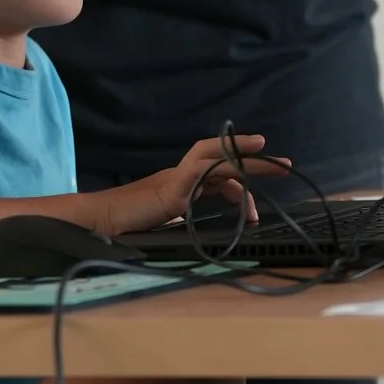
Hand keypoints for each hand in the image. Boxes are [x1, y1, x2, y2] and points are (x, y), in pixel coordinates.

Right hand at [103, 135, 273, 233]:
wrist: (99, 222)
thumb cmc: (126, 225)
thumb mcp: (164, 224)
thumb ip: (181, 219)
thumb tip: (195, 226)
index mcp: (182, 185)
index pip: (219, 177)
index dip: (242, 184)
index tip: (257, 204)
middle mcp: (182, 175)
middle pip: (223, 160)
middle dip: (254, 161)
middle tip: (284, 165)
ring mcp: (176, 178)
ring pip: (215, 157)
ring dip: (245, 157)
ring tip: (270, 160)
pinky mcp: (170, 187)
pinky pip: (199, 170)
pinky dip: (220, 167)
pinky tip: (237, 176)